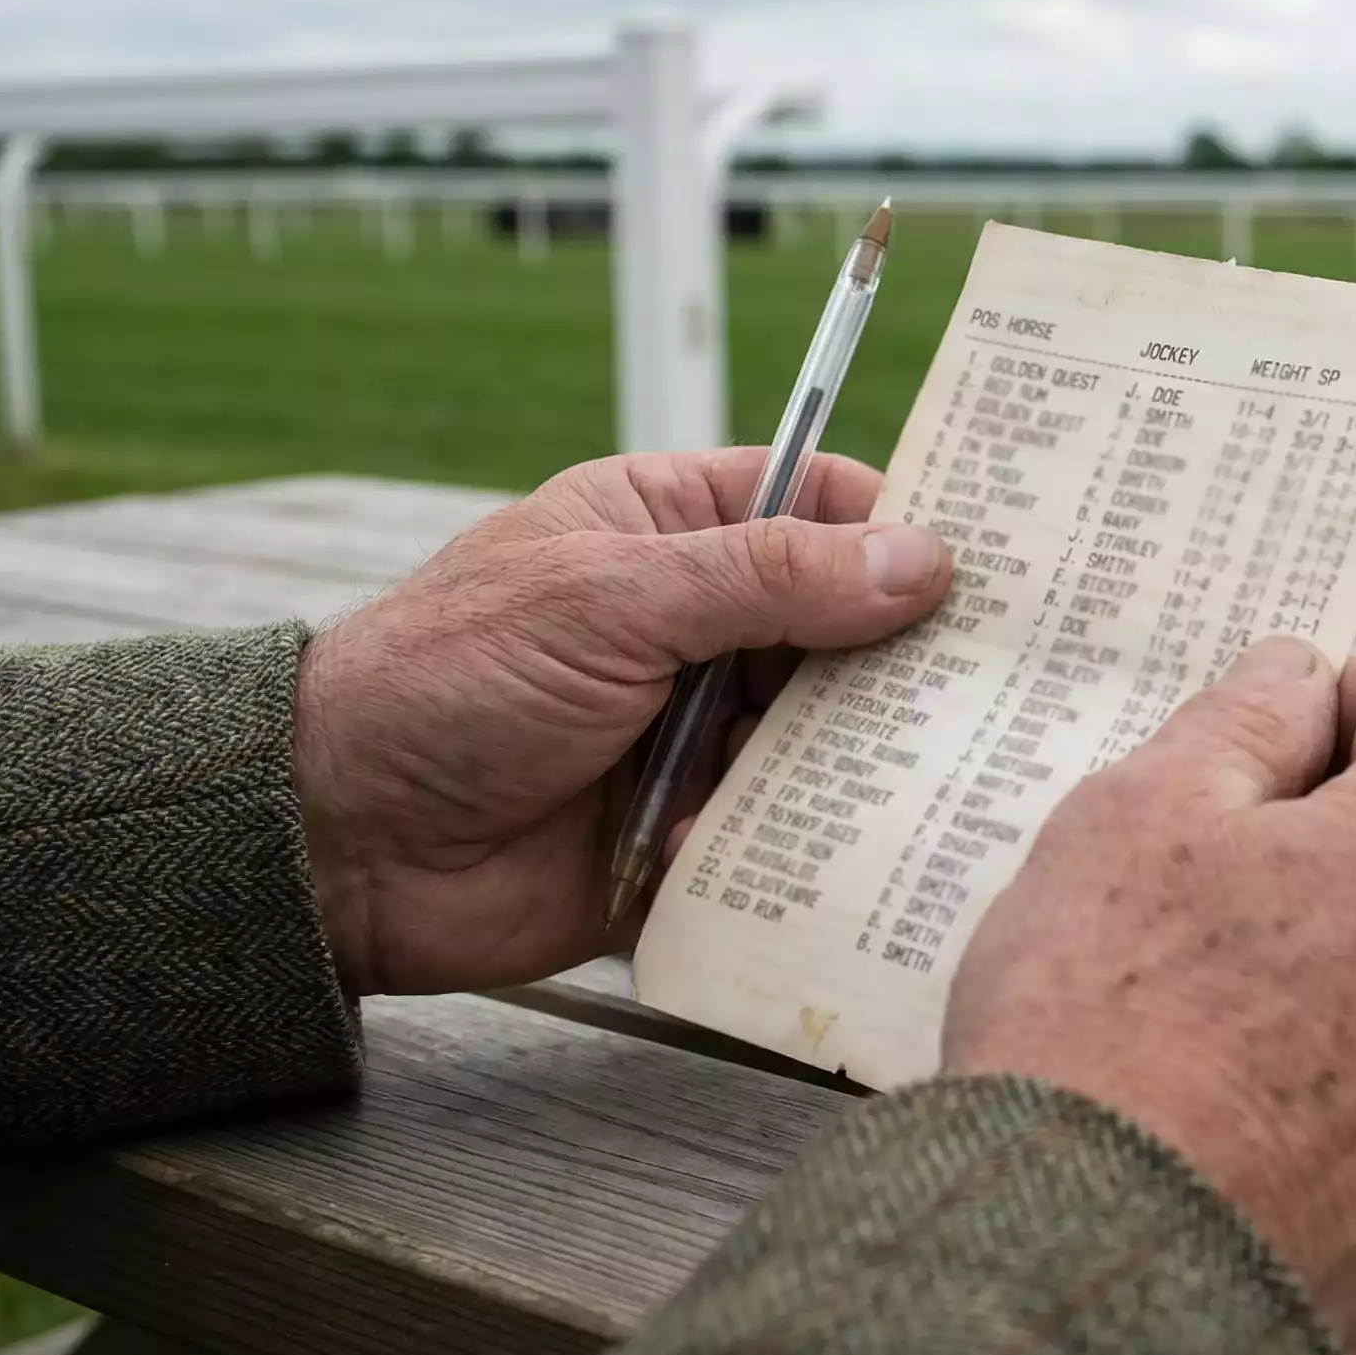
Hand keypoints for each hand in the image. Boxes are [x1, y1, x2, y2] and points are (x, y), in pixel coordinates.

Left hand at [293, 450, 951, 996]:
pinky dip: (807, 841)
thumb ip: (768, 578)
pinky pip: (787, 832)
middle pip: (846, 628)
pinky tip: (836, 849)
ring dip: (860, 757)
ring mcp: (699, 733)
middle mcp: (697, 628)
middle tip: (1010, 676)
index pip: (819, 505)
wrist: (344, 846)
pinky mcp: (696, 835)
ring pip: (828, 737)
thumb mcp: (612, 599)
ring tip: (934, 769)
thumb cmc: (452, 682)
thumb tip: (922, 560)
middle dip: (910, 655)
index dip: (907, 523)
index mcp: (670, 532)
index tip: (1010, 551)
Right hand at [942, 638, 1355, 1354]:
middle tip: (1197, 870)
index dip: (1337, 695)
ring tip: (1204, 998)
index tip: (1258, 727)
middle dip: (1334, 834)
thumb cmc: (1110, 1020)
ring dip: (1343, 953)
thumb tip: (1300, 675)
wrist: (1108, 1276)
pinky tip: (1237, 1094)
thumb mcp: (1141, 813)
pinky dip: (1344, 1068)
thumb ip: (1241, 720)